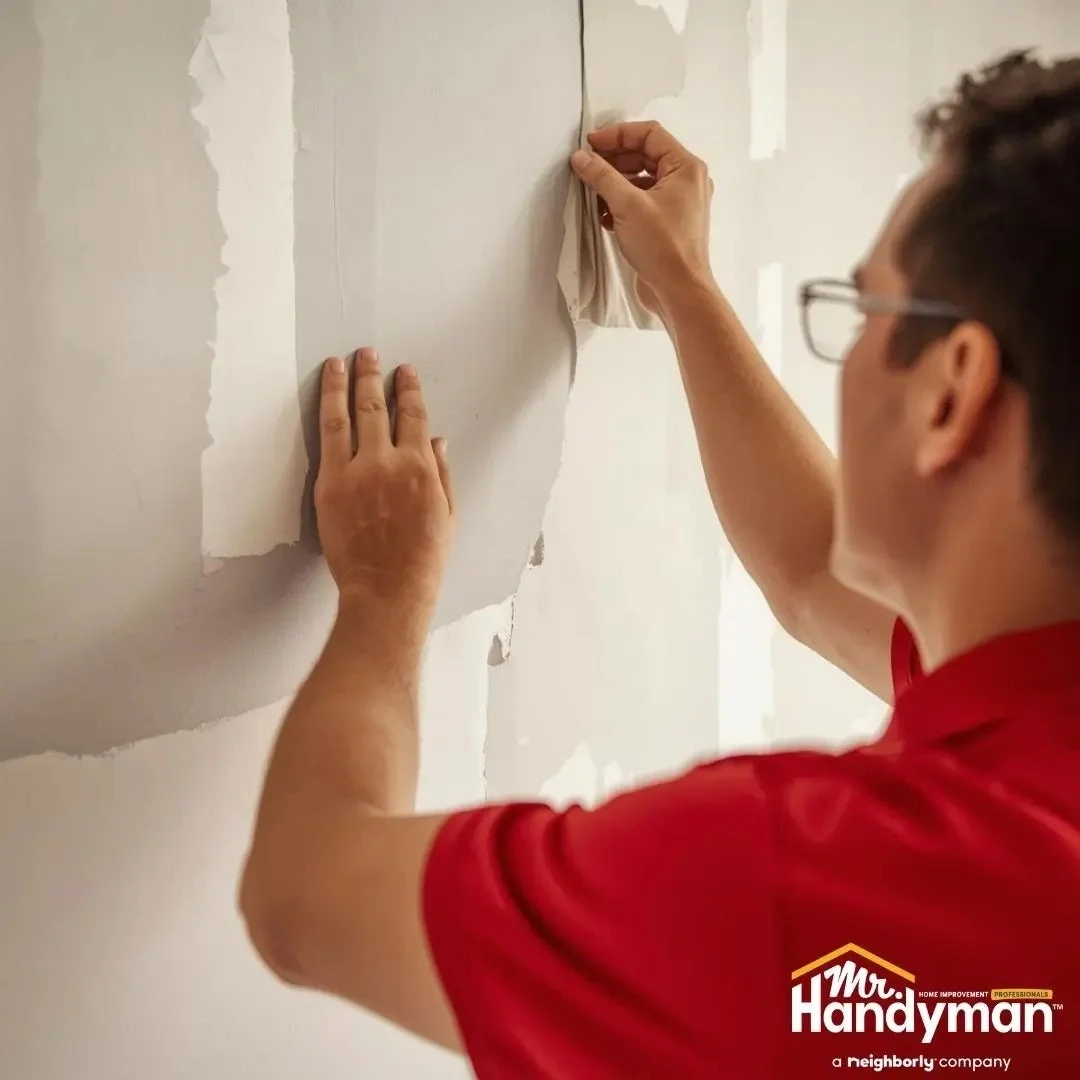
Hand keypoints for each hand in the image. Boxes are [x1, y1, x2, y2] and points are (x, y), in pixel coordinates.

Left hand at [314, 347, 452, 631]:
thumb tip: (437, 441)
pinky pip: (327, 438)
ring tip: (342, 362)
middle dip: (374, 375)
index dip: (410, 389)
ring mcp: (356, 471)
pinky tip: (325, 394)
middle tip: (370, 355)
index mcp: (422, 467)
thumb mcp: (448, 514)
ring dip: (345, 382)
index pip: (415, 415)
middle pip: (379, 405)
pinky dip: (326, 409)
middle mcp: (389, 461)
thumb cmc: (422, 560)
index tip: (406, 373)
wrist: (388, 590)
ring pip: (348, 413)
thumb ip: (441, 472)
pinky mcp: (330, 485)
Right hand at [570, 121, 714, 311]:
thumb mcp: (627, 205)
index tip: (592, 143)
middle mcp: (686, 182)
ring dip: (615, 184)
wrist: (679, 291)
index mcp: (686, 168)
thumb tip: (583, 158)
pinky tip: (603, 214)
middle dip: (614, 161)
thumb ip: (602, 177)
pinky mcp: (667, 223)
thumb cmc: (666, 250)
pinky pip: (642, 202)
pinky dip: (622, 203)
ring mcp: (678, 203)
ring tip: (592, 192)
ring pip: (641, 180)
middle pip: (644, 156)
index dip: (618, 135)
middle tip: (588, 166)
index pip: (649, 134)